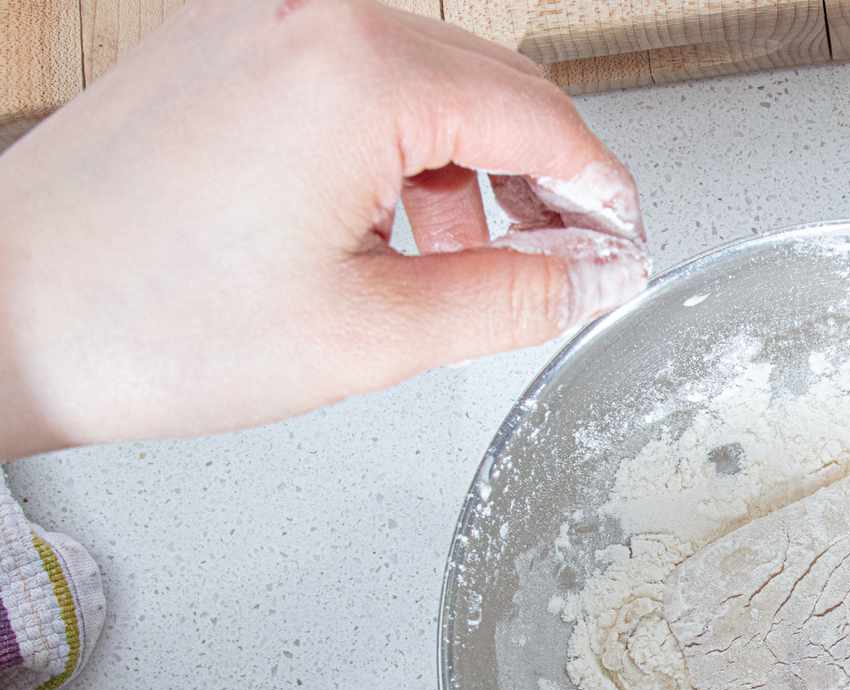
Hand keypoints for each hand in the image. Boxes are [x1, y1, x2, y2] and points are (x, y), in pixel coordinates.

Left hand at [0, 0, 647, 459]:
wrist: (2, 310)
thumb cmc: (150, 321)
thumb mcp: (374, 333)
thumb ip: (512, 298)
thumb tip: (595, 278)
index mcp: (360, 71)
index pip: (543, 115)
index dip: (601, 193)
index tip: (622, 250)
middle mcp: (313, 16)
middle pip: (493, 83)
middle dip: (543, 180)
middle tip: (561, 266)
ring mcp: (261, 20)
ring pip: (427, 80)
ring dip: (470, 169)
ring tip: (459, 264)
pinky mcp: (225, 44)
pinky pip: (354, 78)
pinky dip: (398, 149)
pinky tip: (385, 227)